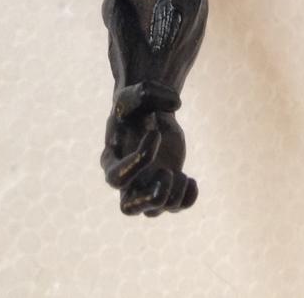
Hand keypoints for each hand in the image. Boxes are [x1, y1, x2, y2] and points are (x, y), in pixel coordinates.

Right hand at [101, 84, 197, 215]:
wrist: (149, 115)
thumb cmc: (139, 105)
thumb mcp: (138, 93)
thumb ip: (149, 91)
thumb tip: (175, 104)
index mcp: (111, 159)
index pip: (117, 178)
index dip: (139, 161)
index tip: (156, 133)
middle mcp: (126, 180)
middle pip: (128, 208)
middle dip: (152, 196)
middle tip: (167, 173)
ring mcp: (145, 187)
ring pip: (153, 211)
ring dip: (173, 196)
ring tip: (180, 174)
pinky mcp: (165, 188)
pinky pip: (175, 207)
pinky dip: (188, 199)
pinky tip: (191, 179)